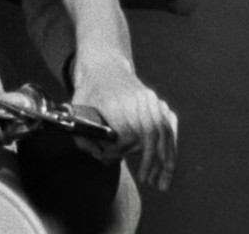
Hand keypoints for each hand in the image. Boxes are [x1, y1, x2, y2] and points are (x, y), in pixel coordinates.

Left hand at [71, 54, 177, 191]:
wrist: (104, 66)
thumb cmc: (89, 92)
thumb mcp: (77, 111)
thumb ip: (83, 137)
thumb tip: (101, 158)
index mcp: (117, 102)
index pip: (127, 133)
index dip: (122, 150)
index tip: (113, 159)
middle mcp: (138, 100)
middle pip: (151, 134)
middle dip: (153, 162)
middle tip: (150, 183)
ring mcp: (151, 100)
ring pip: (165, 131)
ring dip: (166, 159)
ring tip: (163, 181)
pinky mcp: (157, 102)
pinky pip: (169, 125)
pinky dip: (171, 144)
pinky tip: (169, 161)